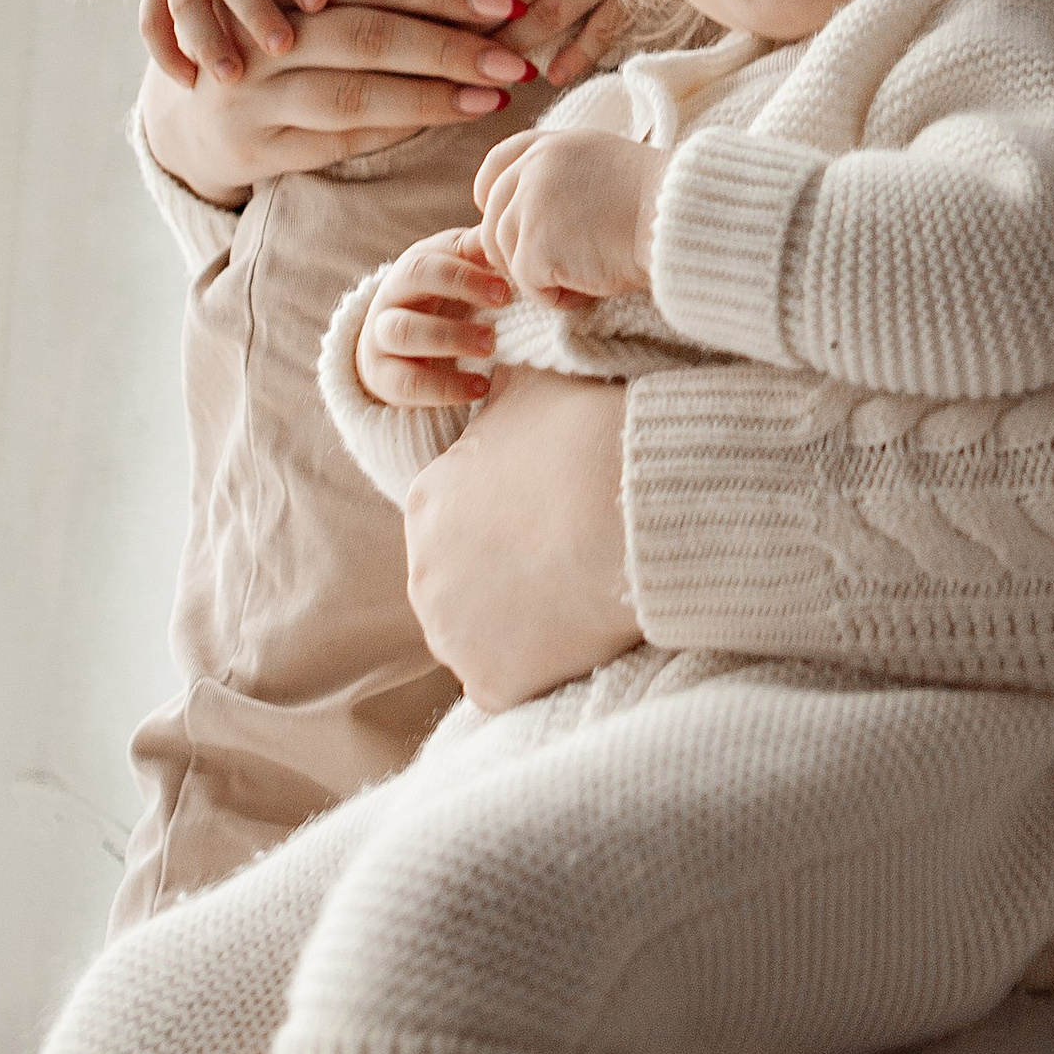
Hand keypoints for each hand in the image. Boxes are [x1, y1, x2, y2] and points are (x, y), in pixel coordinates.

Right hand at [136, 0, 538, 203]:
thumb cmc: (259, 23)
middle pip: (363, 34)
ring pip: (351, 94)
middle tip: (515, 58)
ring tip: (494, 96)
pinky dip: (394, 130)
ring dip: (430, 96)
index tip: (502, 2)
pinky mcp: (256, 146)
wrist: (185, 108)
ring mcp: (254, 94)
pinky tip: (445, 122)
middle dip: (448, 47)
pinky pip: (336, 140)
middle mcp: (259, 33)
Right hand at [354, 230, 511, 407]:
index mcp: (413, 265)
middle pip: (412, 275)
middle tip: (504, 302)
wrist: (398, 354)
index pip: (433, 254)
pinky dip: (446, 387)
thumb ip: (479, 254)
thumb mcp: (458, 275)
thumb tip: (508, 236)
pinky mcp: (383, 378)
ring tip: (490, 347)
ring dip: (450, 337)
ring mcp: (380, 337)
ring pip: (403, 330)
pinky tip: (481, 387)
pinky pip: (408, 384)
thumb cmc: (442, 304)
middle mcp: (391, 295)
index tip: (506, 287)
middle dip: (459, 285)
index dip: (468, 268)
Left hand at [404, 370, 638, 707]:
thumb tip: (498, 371)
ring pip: (481, 635)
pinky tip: (578, 640)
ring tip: (578, 599)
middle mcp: (421, 572)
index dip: (508, 522)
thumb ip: (506, 393)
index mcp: (426, 502)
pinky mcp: (489, 683)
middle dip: (505, 576)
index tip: (551, 519)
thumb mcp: (538, 391)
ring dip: (519, 626)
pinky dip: (540, 669)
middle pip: (461, 582)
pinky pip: (510, 683)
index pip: (456, 522)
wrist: (632, 508)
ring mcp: (451, 634)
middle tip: (568, 561)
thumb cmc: (589, 438)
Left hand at [472, 127, 662, 304]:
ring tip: (585, 277)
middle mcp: (534, 168)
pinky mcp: (534, 246)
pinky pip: (527, 284)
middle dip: (514, 250)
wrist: (678, 220)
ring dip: (539, 275)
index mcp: (553, 145)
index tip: (506, 220)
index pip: (497, 164)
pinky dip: (554, 297)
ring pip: (505, 253)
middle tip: (557, 268)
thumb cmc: (658, 204)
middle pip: (493, 217)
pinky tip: (588, 291)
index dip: (491, 195)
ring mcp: (529, 205)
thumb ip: (561, 178)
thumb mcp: (603, 167)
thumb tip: (527, 213)